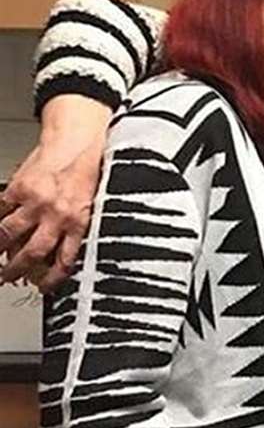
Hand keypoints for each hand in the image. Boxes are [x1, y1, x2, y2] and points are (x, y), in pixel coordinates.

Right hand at [0, 97, 110, 289]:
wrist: (77, 139)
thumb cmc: (88, 170)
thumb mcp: (91, 204)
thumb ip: (75, 226)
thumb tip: (58, 249)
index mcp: (80, 222)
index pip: (65, 260)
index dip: (52, 278)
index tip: (44, 287)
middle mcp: (57, 215)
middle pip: (32, 252)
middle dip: (17, 269)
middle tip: (8, 277)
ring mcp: (36, 202)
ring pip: (9, 234)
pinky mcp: (19, 188)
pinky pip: (1, 210)